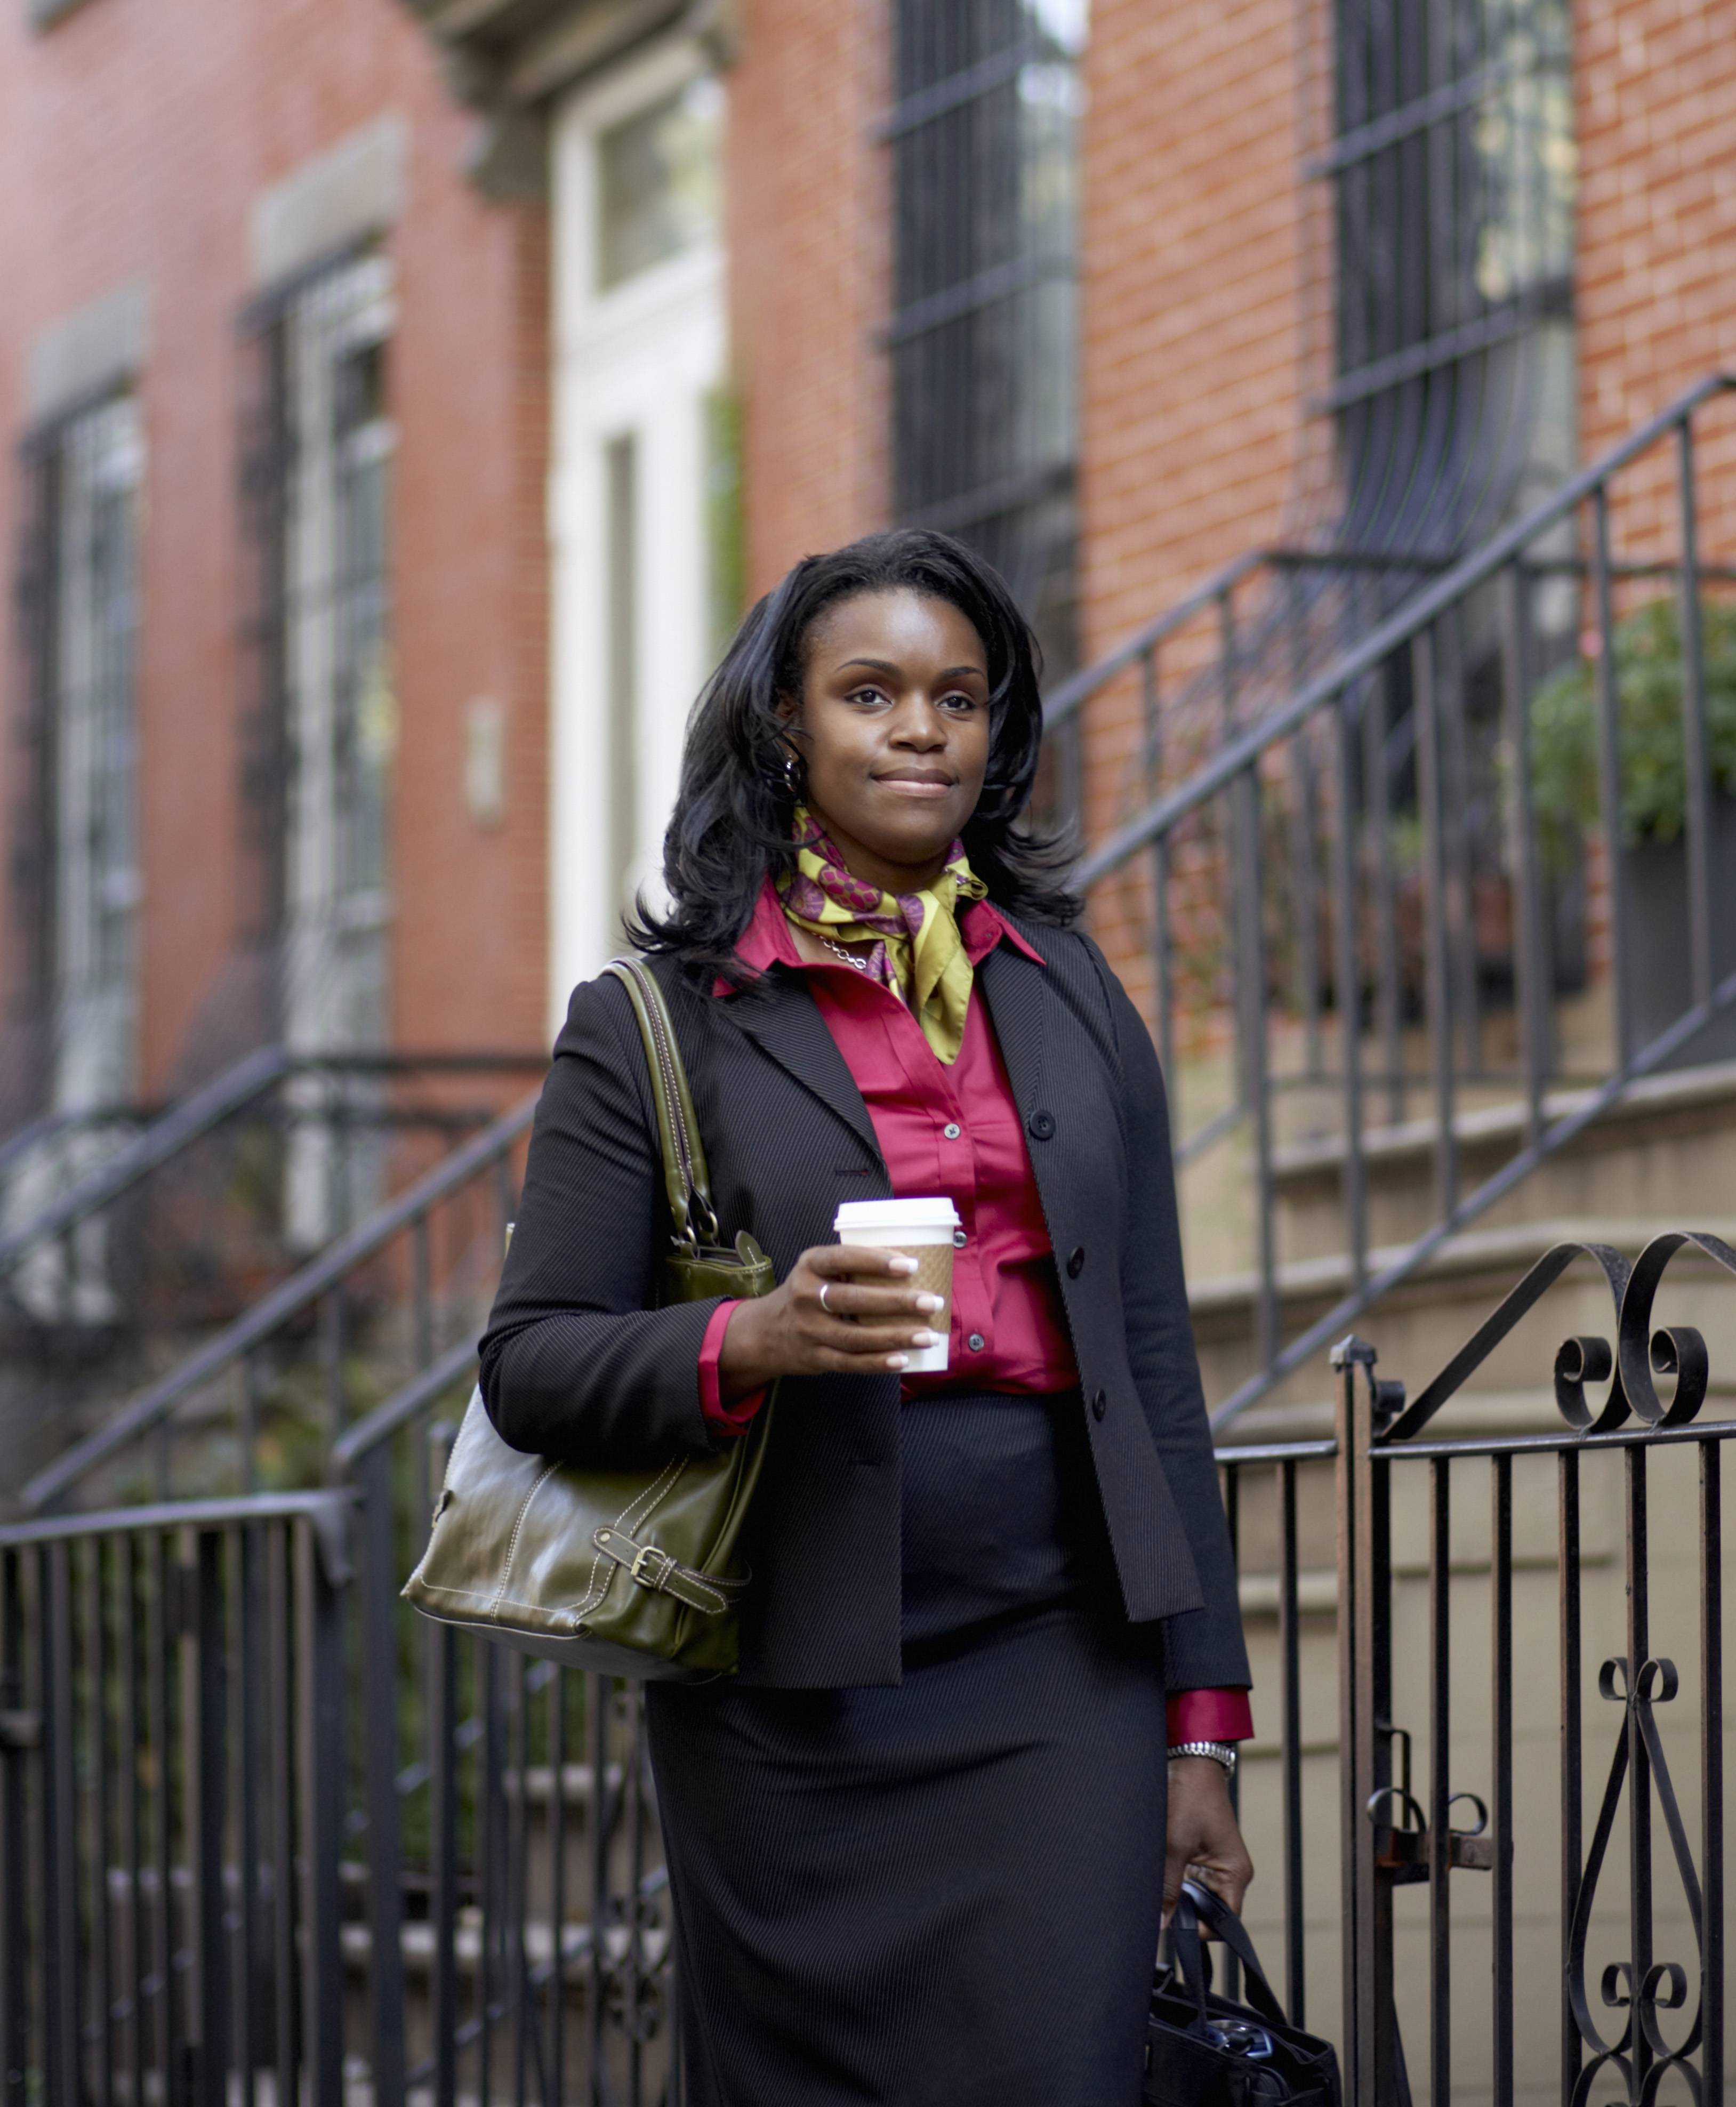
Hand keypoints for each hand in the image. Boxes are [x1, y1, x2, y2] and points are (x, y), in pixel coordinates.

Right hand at [716, 1244, 944, 1397]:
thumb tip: (910, 1268)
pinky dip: (878, 1363)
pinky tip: (903, 1359)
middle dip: (896, 1301)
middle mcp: (806, 1296)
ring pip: (856, 1336)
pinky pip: (850, 1363)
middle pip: (854, 1300)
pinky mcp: (815, 1357)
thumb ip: (850, 1266)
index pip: (842, 1258)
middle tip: (931, 1301)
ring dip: (895, 1336)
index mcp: (809, 1266)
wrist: (765, 1332)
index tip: (910, 1265)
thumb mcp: (817, 1270)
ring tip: (928, 1336)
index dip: (876, 1261)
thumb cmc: (807, 1293)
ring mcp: (809, 1330)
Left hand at [1163, 1757, 1253, 1924]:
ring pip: (1199, 1896)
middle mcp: (1231, 1872)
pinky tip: (1163, 1874)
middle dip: (1188, 1912)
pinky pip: (1193, 1881)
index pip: (1225, 1921)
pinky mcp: (1205, 1856)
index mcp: (1235, 1874)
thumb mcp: (1174, 1846)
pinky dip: (1178, 1882)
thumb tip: (1162, 1922)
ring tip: (1162, 1887)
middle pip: (1211, 1911)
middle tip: (1163, 1907)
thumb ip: (1168, 1887)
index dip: (1201, 1929)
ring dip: (1181, 1895)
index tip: (1175, 1926)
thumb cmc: (1190, 1798)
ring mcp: (1218, 1864)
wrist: (1189, 1763)